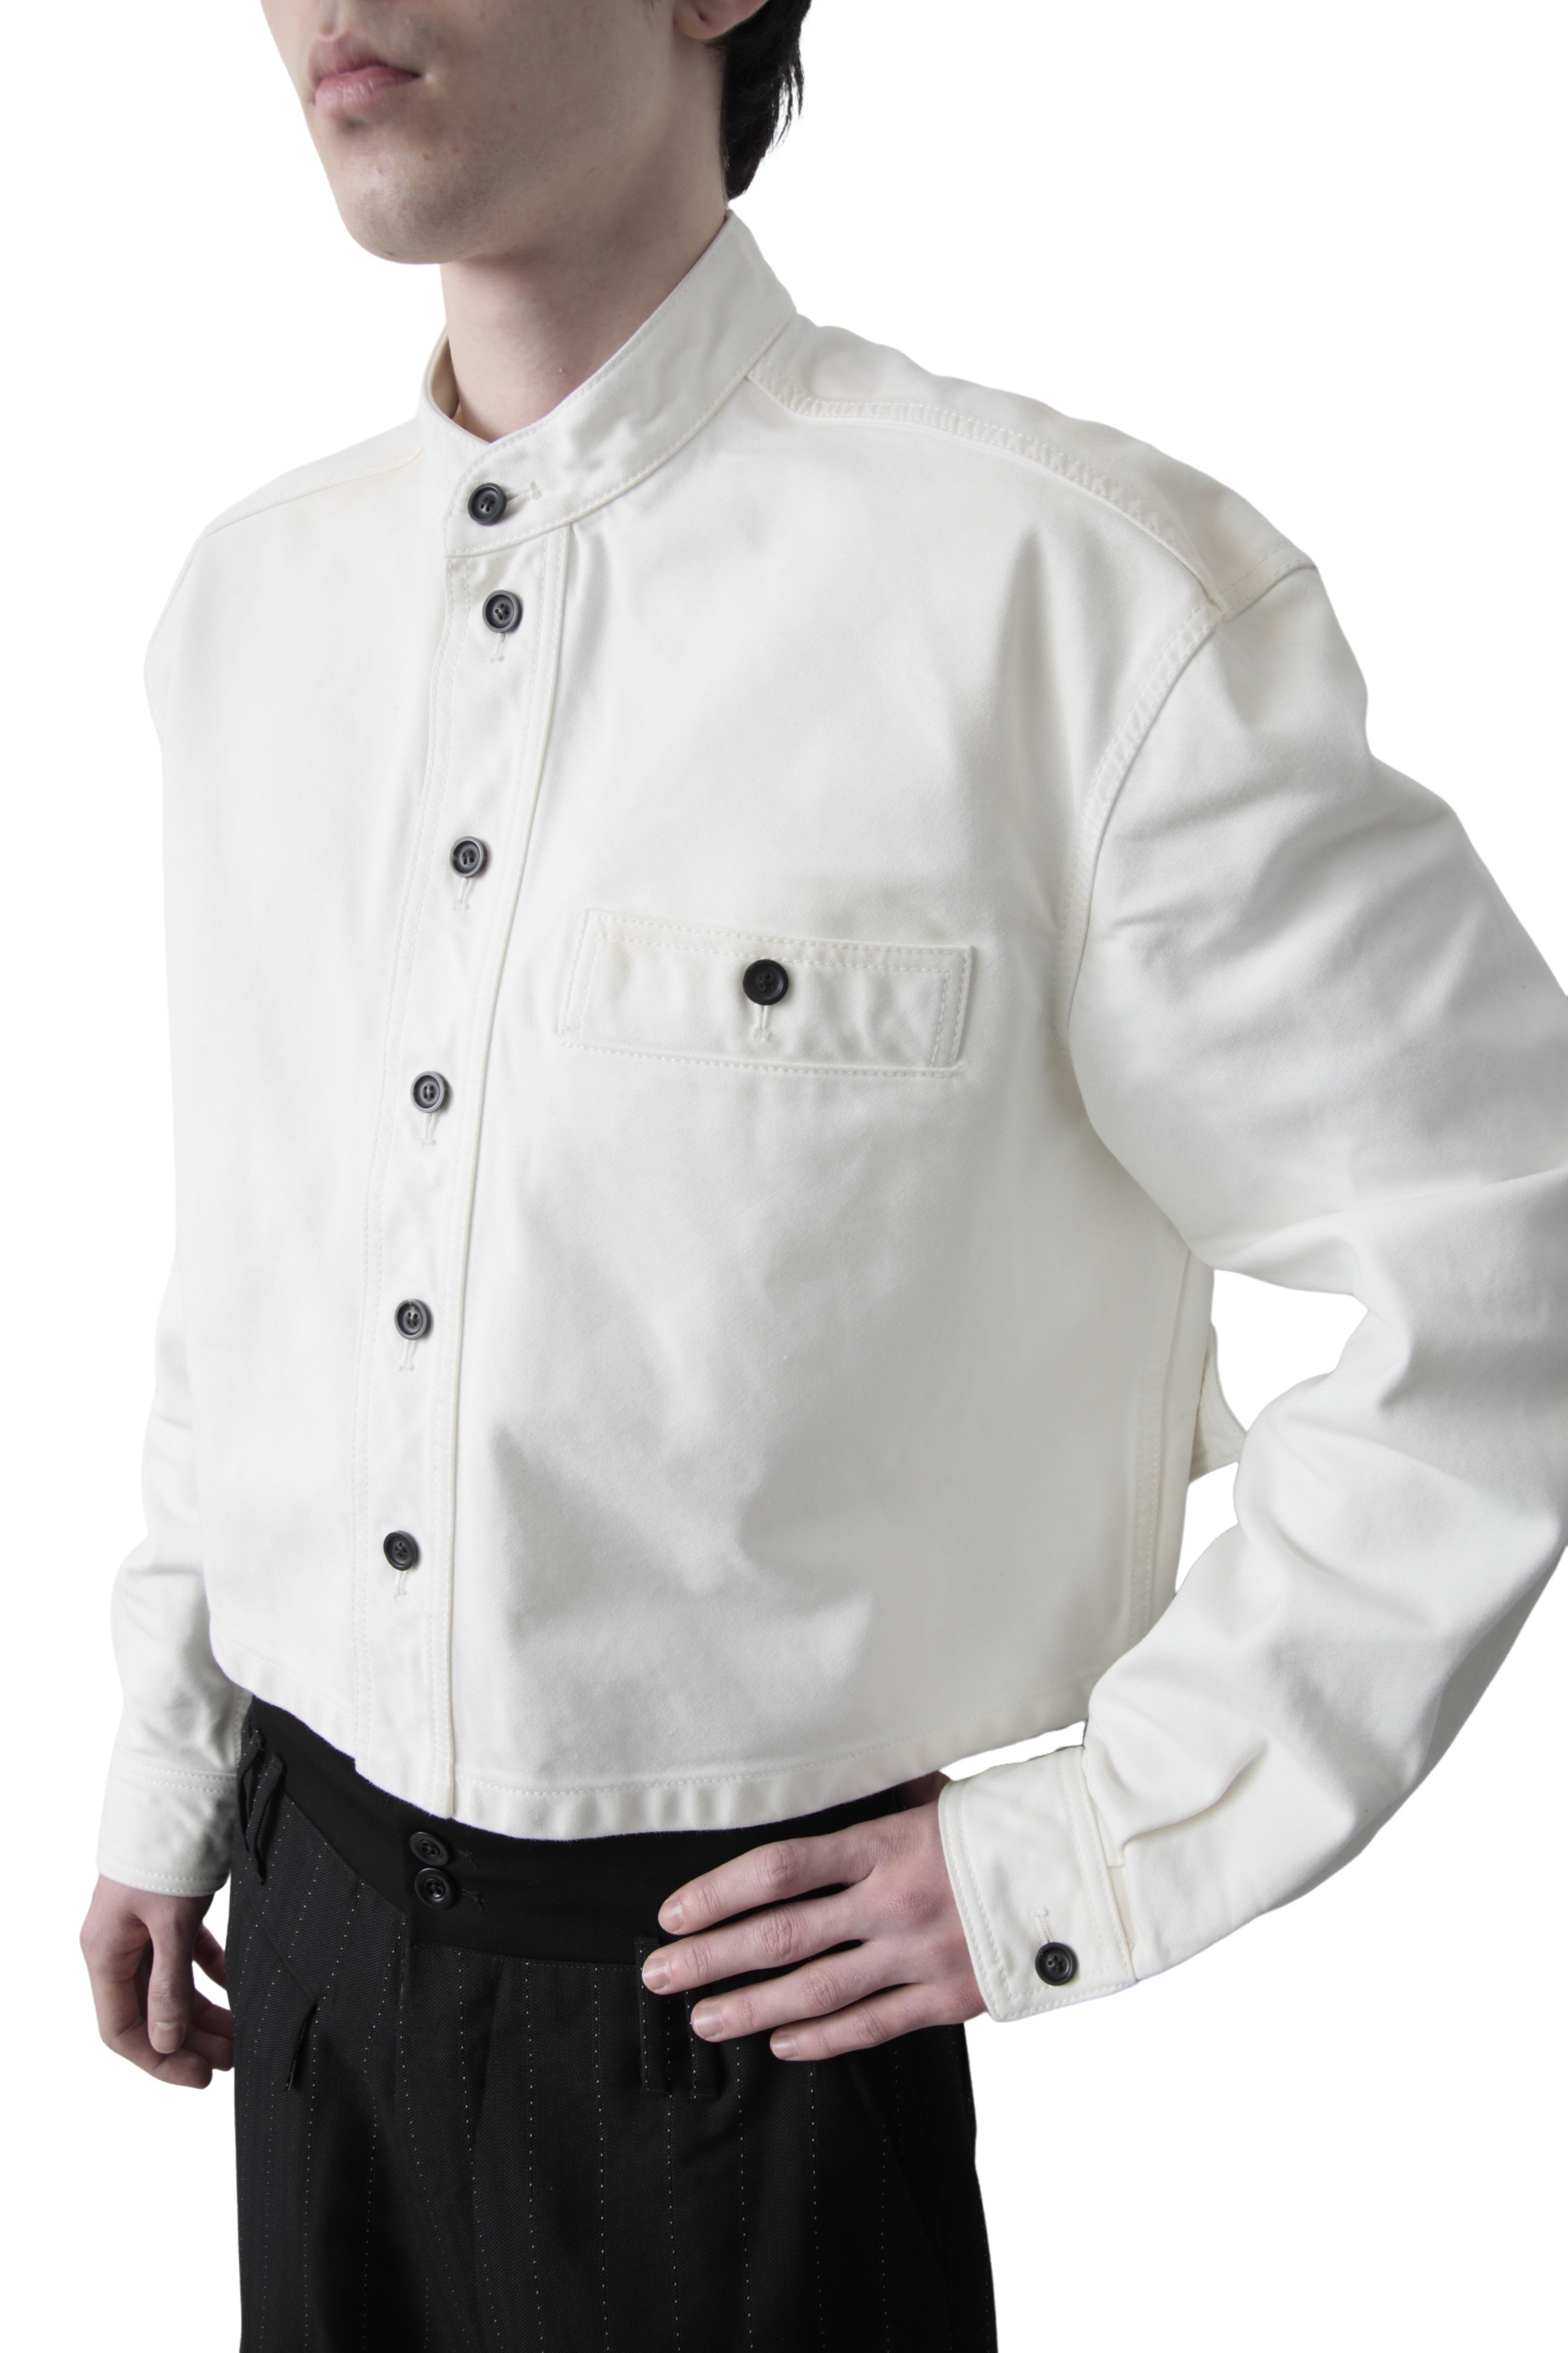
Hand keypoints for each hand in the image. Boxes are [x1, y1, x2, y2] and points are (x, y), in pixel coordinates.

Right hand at [80, 1875, 233, 2088]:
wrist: (175, 1792)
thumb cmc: (164, 1855)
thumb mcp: (170, 1924)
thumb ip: (168, 1984)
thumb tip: (166, 2042)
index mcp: (105, 1954)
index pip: (123, 2030)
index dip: (160, 2059)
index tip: (201, 2078)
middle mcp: (118, 1947)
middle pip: (149, 2013)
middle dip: (189, 2041)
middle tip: (231, 2061)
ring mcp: (141, 1930)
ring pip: (170, 1988)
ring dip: (203, 2013)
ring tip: (239, 2036)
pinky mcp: (167, 1913)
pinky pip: (186, 1956)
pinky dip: (210, 1973)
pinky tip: (237, 1987)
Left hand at [640, 1771, 983, 2059]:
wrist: (1088, 1867)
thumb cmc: (1003, 1820)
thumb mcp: (935, 1793)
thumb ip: (878, 1796)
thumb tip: (827, 1772)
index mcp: (885, 1843)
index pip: (779, 1870)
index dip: (718, 1894)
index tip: (673, 1915)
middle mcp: (894, 1902)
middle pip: (781, 1937)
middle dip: (711, 1959)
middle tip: (659, 1977)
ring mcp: (920, 1955)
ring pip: (816, 1992)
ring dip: (751, 2008)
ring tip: (704, 2021)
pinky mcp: (951, 1998)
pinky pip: (871, 2026)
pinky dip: (821, 2039)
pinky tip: (782, 2043)